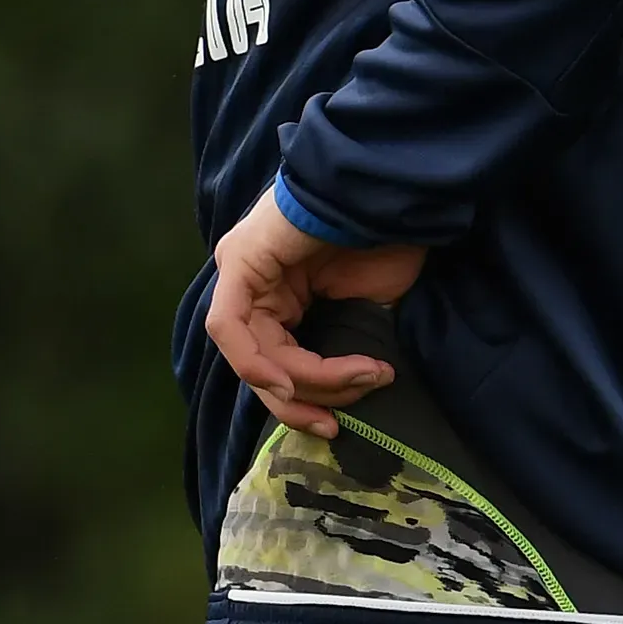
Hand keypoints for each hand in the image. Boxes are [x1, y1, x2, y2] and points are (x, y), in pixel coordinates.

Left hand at [204, 185, 428, 437]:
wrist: (392, 196)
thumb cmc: (388, 243)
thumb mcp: (366, 312)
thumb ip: (346, 351)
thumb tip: (350, 395)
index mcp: (281, 296)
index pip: (275, 365)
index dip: (305, 402)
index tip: (340, 426)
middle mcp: (255, 286)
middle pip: (260, 367)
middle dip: (301, 403)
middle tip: (336, 426)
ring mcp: (243, 271)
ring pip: (253, 354)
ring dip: (307, 379)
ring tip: (360, 375)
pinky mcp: (240, 261)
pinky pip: (229, 325)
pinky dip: (255, 361)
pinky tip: (288, 379)